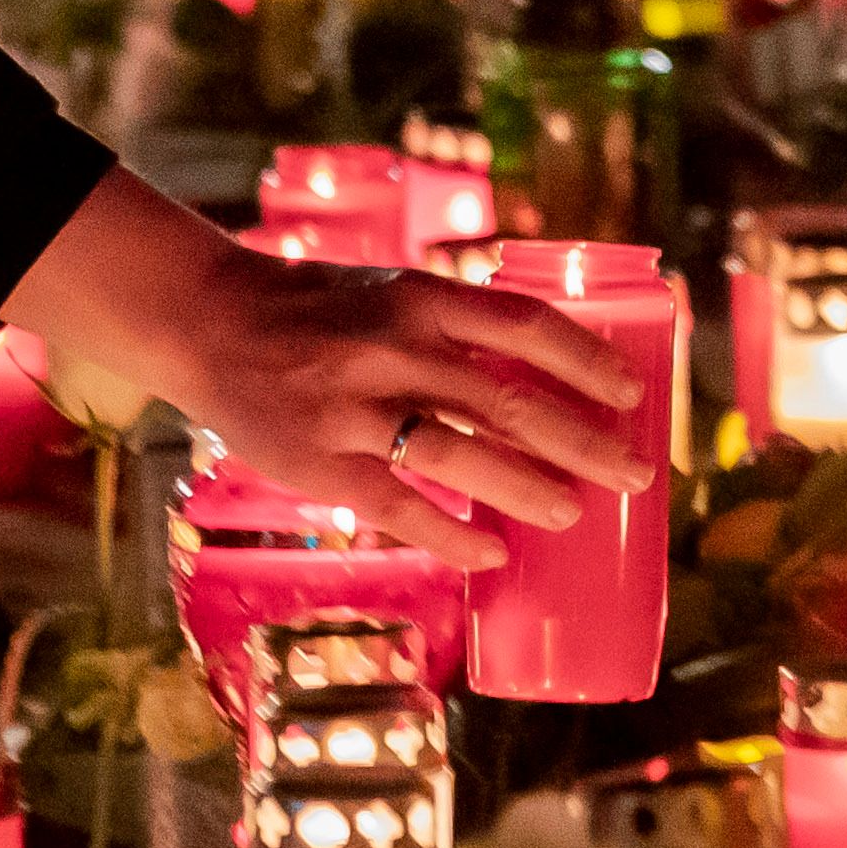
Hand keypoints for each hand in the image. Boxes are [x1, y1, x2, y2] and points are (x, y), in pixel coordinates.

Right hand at [1, 169, 654, 571]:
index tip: (634, 394)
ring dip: (528, 488)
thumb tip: (548, 376)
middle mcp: (392, 346)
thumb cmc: (319, 311)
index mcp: (419, 297)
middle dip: (584, 442)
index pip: (524, 324)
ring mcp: (354, 406)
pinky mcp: (320, 461)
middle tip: (635, 475)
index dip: (587, 361)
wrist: (212, 324)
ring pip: (462, 454)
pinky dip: (452, 534)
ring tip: (571, 513)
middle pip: (509, 400)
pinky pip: (402, 508)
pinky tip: (488, 553)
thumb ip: (456, 327)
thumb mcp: (391, 293)